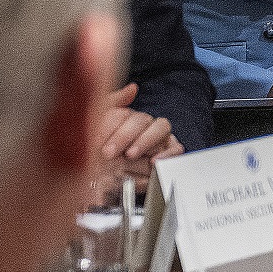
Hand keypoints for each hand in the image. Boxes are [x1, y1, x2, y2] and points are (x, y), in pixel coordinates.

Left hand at [90, 83, 178, 198]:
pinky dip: (167, 154)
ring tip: (130, 155)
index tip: (96, 141)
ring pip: (161, 128)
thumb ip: (110, 105)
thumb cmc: (103, 157)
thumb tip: (133, 88)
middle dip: (123, 136)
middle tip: (108, 152)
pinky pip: (176, 148)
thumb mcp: (96, 132)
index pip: (122, 113)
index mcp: (125, 117)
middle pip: (141, 119)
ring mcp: (160, 137)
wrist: (107, 183)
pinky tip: (153, 162)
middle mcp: (144, 124)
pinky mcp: (171, 152)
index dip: (110, 126)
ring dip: (145, 141)